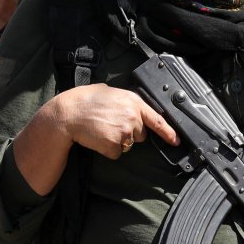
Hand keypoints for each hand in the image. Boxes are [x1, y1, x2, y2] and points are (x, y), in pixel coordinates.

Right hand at [50, 83, 178, 158]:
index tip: (176, 140)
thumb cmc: (83, 100)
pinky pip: (116, 153)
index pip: (157, 119)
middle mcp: (132, 117)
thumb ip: (123, 99)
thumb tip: (128, 105)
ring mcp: (124, 132)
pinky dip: (107, 149)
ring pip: (128, 144)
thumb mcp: (108, 91)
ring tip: (101, 129)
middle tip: (110, 123)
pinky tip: (97, 137)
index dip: (168, 132)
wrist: (67, 114)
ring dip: (117, 140)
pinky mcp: (114, 146)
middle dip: (129, 132)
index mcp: (133, 101)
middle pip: (140, 134)